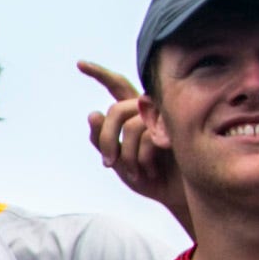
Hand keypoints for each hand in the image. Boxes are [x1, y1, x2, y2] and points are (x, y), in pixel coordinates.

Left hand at [77, 58, 190, 225]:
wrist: (176, 195)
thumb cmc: (148, 176)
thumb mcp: (117, 160)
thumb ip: (102, 140)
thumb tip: (92, 113)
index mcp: (134, 112)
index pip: (117, 86)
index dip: (100, 74)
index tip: (80, 64)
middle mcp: (150, 109)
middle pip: (116, 110)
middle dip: (106, 138)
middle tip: (107, 163)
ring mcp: (166, 116)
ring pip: (130, 125)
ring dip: (126, 155)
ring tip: (133, 172)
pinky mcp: (178, 130)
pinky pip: (148, 138)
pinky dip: (142, 159)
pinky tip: (150, 171)